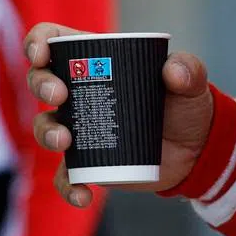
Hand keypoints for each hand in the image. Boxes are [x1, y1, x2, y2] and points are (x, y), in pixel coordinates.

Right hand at [25, 23, 214, 207]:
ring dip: (46, 131)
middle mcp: (81, 92)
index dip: (39, 42)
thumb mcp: (193, 82)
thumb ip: (189, 70)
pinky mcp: (87, 163)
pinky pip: (66, 176)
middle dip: (41, 84)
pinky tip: (84, 193)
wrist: (196, 150)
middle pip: (41, 81)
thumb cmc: (187, 105)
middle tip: (59, 95)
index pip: (56, 41)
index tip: (41, 54)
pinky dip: (69, 186)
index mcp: (98, 60)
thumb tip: (172, 71)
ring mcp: (80, 128)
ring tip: (65, 140)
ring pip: (45, 126)